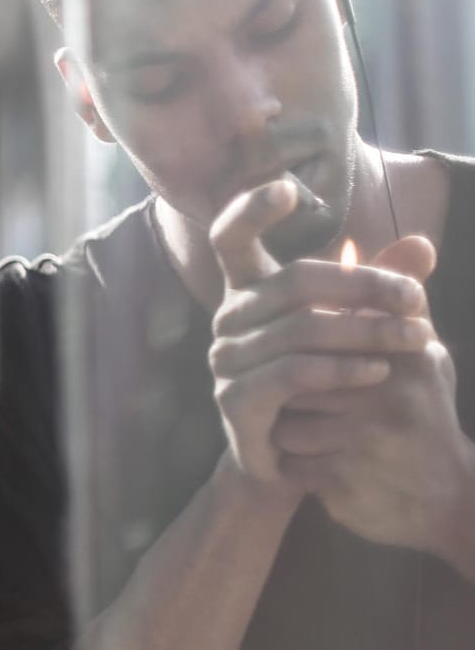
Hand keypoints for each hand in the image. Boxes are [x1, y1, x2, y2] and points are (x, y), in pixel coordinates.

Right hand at [206, 178, 426, 492]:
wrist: (290, 460)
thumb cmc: (322, 385)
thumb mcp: (355, 329)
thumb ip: (379, 287)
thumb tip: (423, 244)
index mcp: (248, 292)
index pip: (230, 238)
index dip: (251, 209)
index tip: (291, 189)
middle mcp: (228, 319)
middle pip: (293, 283)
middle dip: (364, 287)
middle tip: (417, 299)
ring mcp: (226, 361)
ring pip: (300, 330)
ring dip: (367, 332)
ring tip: (419, 340)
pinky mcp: (236, 401)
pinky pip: (291, 375)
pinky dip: (340, 370)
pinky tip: (378, 372)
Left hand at [269, 236, 474, 564]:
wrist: (444, 501)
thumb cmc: (419, 415)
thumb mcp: (420, 355)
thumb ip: (395, 301)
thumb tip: (397, 243)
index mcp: (406, 354)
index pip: (329, 325)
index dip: (306, 336)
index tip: (301, 353)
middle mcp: (390, 392)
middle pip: (295, 370)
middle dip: (291, 387)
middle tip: (300, 399)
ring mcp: (366, 439)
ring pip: (284, 416)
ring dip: (288, 427)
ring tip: (314, 433)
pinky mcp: (343, 480)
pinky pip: (287, 459)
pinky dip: (292, 463)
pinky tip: (316, 464)